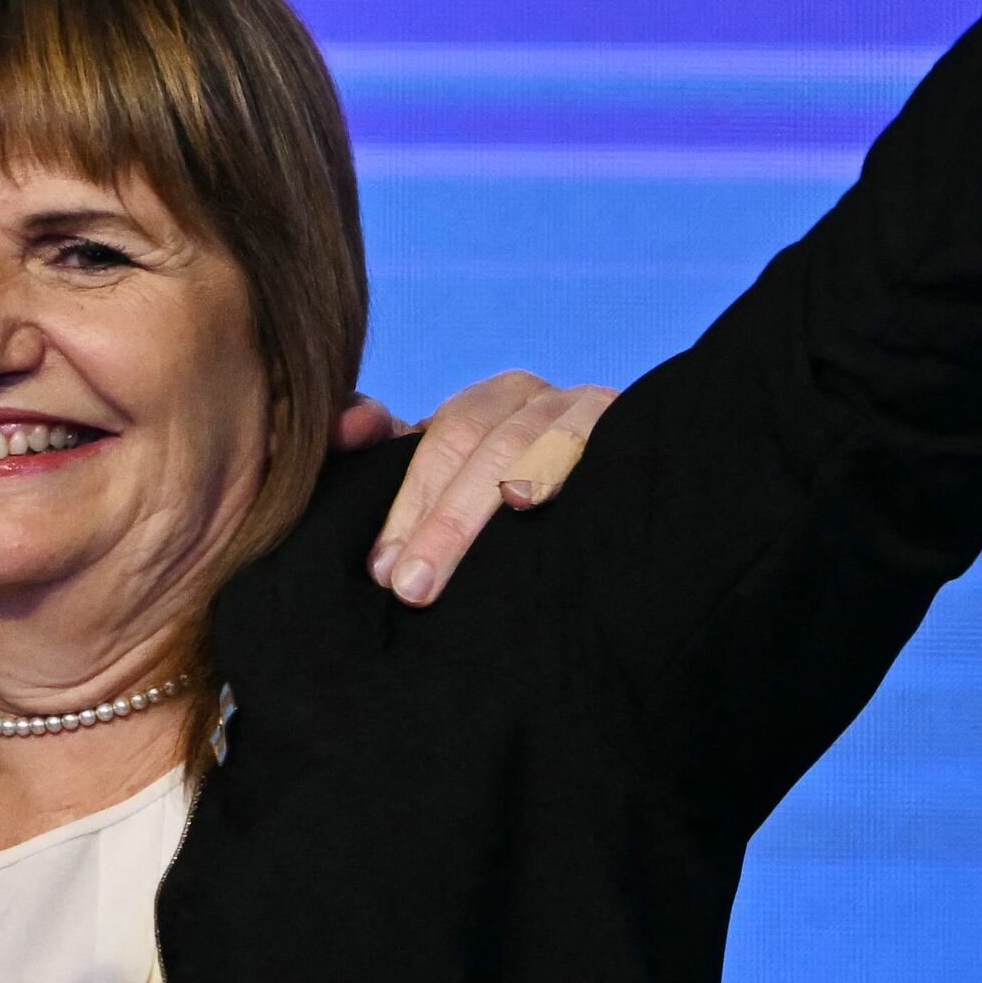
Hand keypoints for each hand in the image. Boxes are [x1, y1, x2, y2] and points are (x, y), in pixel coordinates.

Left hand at [342, 372, 614, 607]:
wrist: (634, 498)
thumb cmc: (526, 498)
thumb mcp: (462, 479)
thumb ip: (400, 462)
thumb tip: (347, 431)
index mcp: (485, 405)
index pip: (436, 441)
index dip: (404, 505)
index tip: (380, 569)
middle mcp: (528, 397)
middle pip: (468, 444)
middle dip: (433, 520)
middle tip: (406, 585)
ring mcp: (578, 404)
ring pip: (514, 446)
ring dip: (470, 512)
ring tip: (441, 567)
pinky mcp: (624, 419)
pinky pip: (583, 438)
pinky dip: (549, 467)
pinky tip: (525, 502)